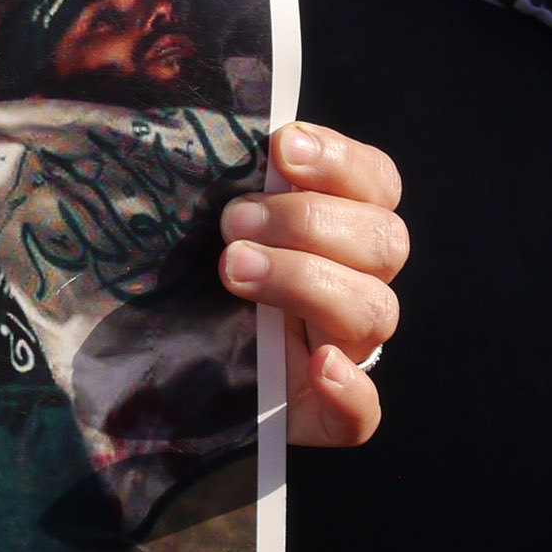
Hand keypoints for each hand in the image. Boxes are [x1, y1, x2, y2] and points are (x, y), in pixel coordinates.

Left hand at [218, 121, 404, 447]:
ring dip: (306, 281)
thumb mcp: (209, 224)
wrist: (168, 374)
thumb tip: (227, 136)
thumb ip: (230, 183)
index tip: (282, 148)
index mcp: (340, 229)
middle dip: (308, 221)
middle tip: (233, 222)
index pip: (377, 182)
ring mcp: (346, 352)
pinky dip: (350, 391)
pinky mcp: (327, 416)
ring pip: (375, 312)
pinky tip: (319, 367)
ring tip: (234, 269)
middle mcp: (355, 285)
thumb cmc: (191, 276)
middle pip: (383, 242)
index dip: (339, 161)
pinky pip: (363, 414)